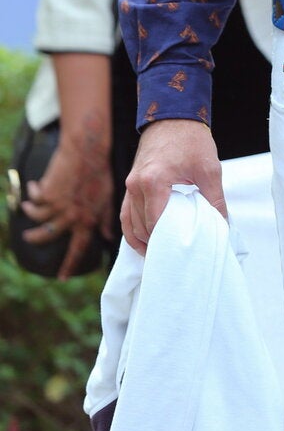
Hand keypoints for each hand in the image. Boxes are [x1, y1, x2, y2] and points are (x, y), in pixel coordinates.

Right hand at [20, 137, 113, 279]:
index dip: (70, 264)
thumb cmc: (100, 173)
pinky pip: (33, 199)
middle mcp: (72, 217)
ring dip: (30, 213)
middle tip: (28, 237)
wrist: (88, 151)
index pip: (79, 248)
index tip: (61, 279)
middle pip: (48, 236)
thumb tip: (110, 237)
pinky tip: (35, 184)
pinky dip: (33, 192)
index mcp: (88, 220)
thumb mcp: (108, 198)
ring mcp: (58, 206)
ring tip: (27, 208)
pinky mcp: (47, 194)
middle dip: (35, 238)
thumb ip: (107, 219)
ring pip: (36, 218)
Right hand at [121, 119, 224, 253]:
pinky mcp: (131, 183)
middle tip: (174, 258)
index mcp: (154, 181)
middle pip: (142, 227)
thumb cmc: (191, 140)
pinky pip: (127, 213)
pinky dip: (133, 229)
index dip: (167, 242)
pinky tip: (145, 240)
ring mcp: (130, 184)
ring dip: (143, 240)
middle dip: (156, 244)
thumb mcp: (210, 169)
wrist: (173, 115)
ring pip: (130, 223)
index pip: (156, 224)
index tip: (181, 254)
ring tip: (160, 255)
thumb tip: (222, 226)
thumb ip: (215, 199)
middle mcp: (136, 185)